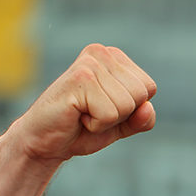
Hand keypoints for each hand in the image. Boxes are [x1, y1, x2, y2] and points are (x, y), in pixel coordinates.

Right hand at [4, 44, 156, 164]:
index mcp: (115, 57)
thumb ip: (142, 119)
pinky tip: (77, 115)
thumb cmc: (82, 129)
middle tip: (92, 113)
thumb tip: (147, 108)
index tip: (105, 109)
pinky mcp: (80, 79)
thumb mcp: (122, 125)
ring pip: (127, 105)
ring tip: (84, 114)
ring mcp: (90, 63)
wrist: (46, 141)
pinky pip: (110, 114)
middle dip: (120, 115)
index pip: (149, 88)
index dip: (131, 110)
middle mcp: (102, 53)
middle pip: (141, 95)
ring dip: (107, 120)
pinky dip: (96, 125)